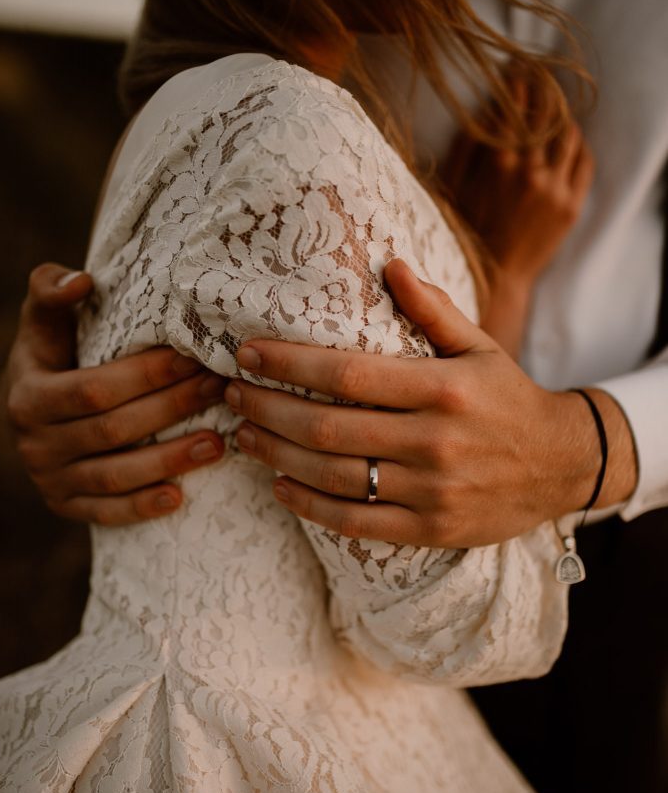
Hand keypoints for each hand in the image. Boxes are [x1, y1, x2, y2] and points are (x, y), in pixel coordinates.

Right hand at [5, 263, 226, 525]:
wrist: (26, 411)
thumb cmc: (49, 356)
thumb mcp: (42, 323)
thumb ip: (51, 291)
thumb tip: (80, 281)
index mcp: (29, 396)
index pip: (94, 389)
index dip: (147, 375)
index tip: (193, 358)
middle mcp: (35, 443)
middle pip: (113, 430)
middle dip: (171, 409)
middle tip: (218, 390)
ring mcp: (49, 480)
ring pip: (115, 476)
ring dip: (169, 461)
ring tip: (217, 442)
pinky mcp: (65, 506)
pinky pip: (107, 513)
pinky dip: (142, 507)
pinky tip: (179, 497)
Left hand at [224, 260, 637, 547]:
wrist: (561, 465)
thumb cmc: (508, 398)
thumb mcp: (481, 346)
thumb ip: (433, 309)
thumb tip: (389, 264)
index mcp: (444, 389)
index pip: (349, 375)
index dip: (290, 363)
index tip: (247, 354)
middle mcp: (434, 441)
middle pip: (328, 427)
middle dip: (268, 408)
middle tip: (229, 395)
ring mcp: (431, 490)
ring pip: (334, 475)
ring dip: (277, 454)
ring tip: (242, 435)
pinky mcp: (429, 529)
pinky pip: (355, 522)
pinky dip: (309, 505)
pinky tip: (279, 485)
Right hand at [444, 74, 594, 354]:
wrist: (495, 276)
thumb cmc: (466, 231)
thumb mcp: (453, 188)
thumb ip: (465, 147)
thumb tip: (480, 110)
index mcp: (498, 164)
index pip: (514, 107)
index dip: (516, 82)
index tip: (516, 65)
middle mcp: (530, 172)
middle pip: (545, 113)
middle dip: (543, 88)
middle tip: (540, 73)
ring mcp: (555, 189)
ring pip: (569, 134)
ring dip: (563, 113)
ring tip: (556, 104)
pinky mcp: (571, 205)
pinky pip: (583, 161)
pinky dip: (578, 143)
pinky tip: (568, 137)